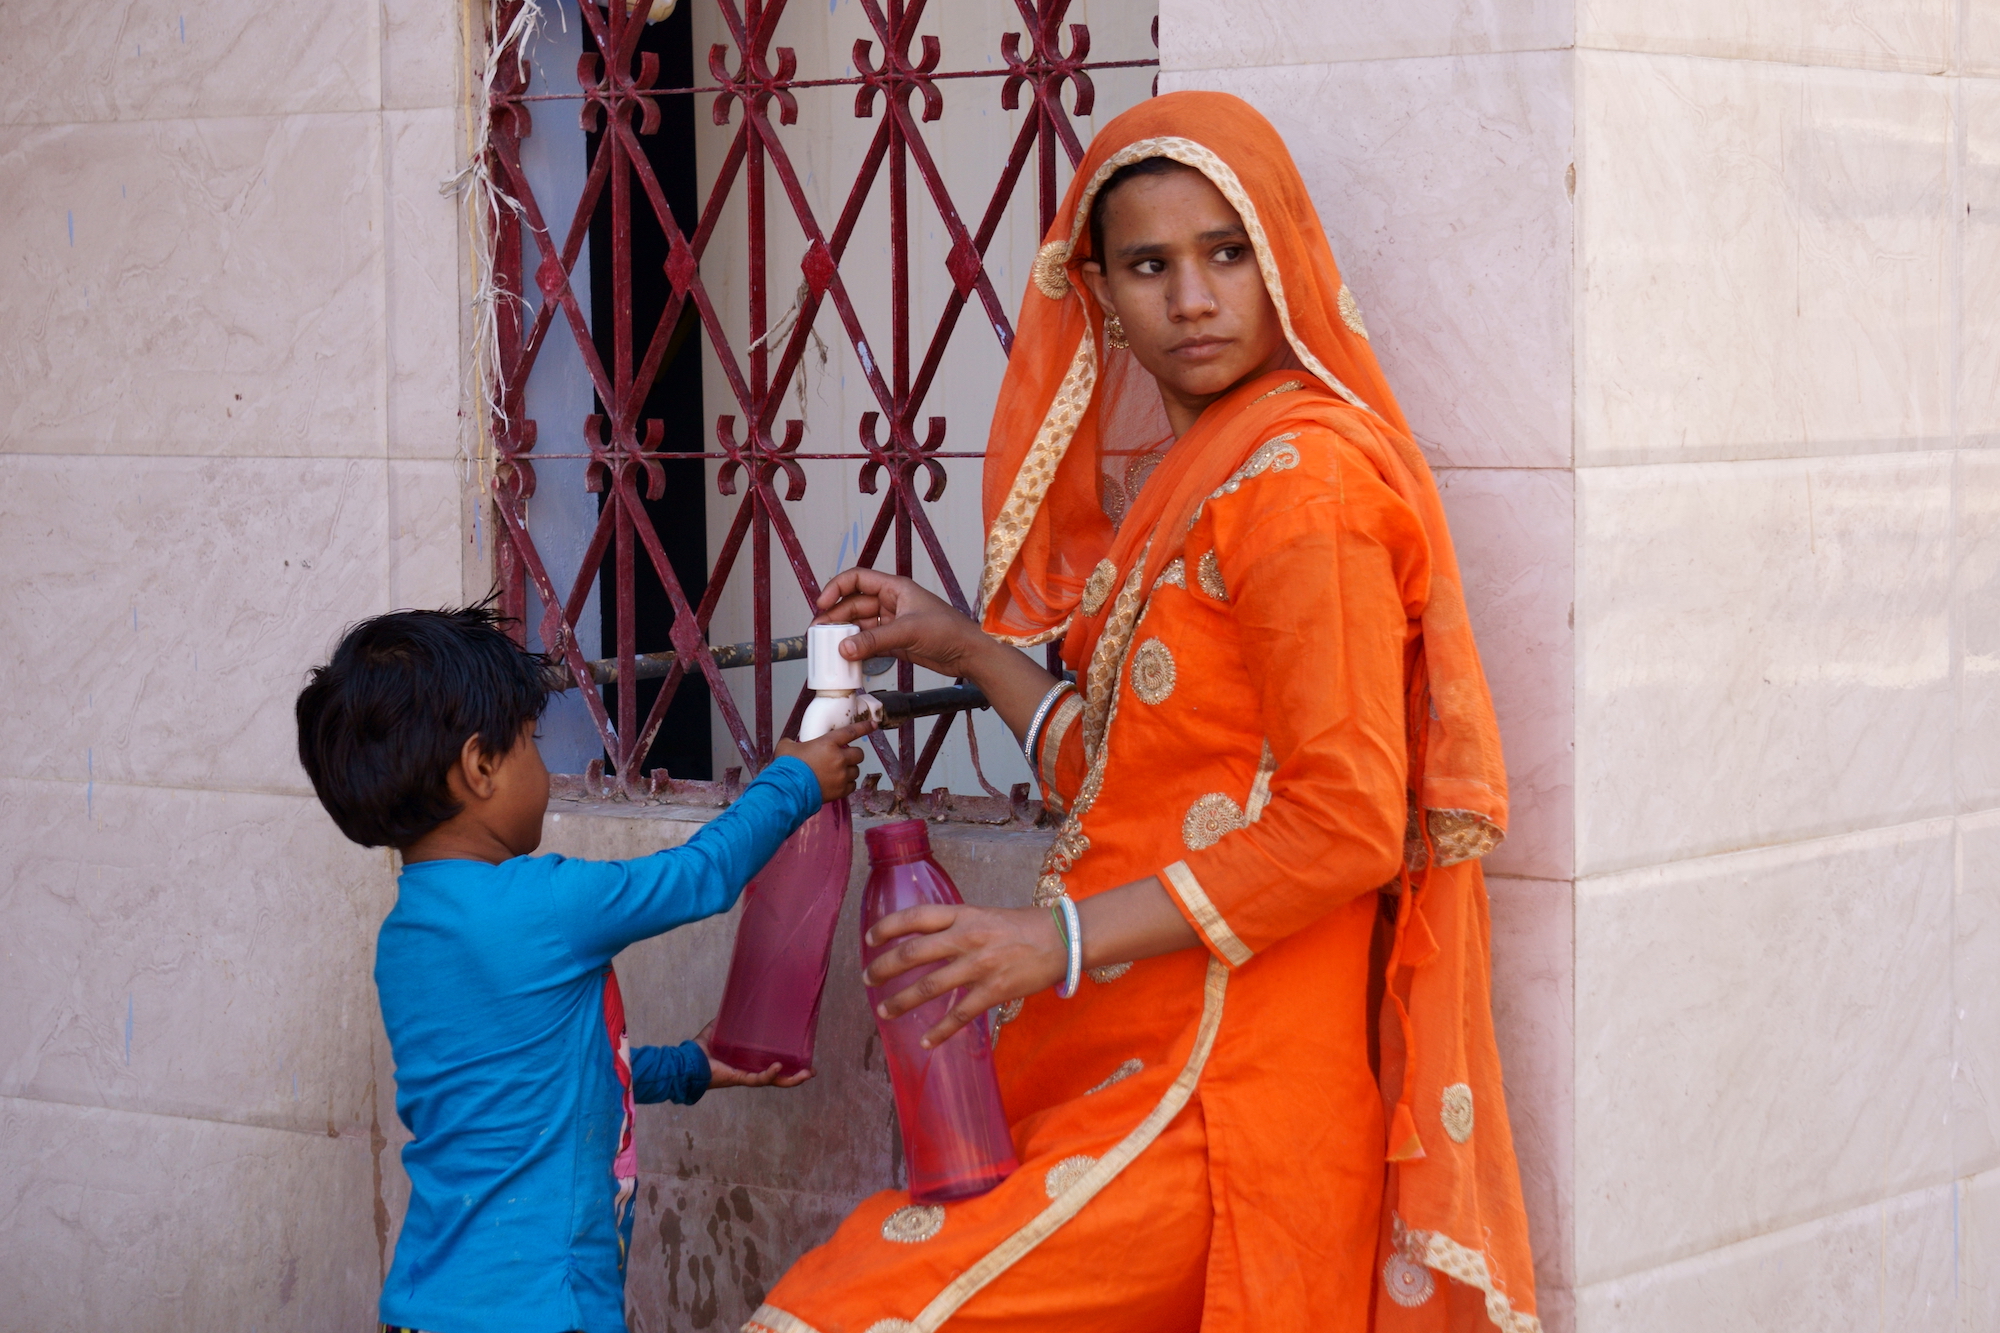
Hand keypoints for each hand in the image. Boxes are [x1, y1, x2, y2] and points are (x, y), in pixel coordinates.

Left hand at [695, 1021, 813, 1089]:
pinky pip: (757, 1079)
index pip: (771, 1067)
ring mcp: (745, 1077)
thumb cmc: (699, 1052)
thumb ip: (723, 1022)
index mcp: (746, 1064)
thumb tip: (729, 1008)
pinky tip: (778, 1067)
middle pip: (778, 1078)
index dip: (787, 1066)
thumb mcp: (716, 1032)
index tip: (803, 1063)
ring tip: (806, 1074)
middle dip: (795, 1077)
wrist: (686, 1063)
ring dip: (791, 1079)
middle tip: (811, 1072)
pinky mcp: (739, 1078)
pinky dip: (768, 1074)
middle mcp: (748, 1072)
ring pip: (773, 1081)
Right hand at [774, 718, 871, 801]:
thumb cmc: (787, 767)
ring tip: (838, 772)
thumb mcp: (786, 747)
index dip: (864, 727)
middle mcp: (839, 758)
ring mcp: (841, 775)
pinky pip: (852, 786)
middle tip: (844, 757)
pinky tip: (837, 784)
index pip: (851, 732)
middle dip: (853, 755)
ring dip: (849, 770)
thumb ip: (792, 742)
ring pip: (856, 771)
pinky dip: (847, 784)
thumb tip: (791, 743)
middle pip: (859, 754)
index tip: (874, 724)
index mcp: (828, 744)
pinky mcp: (840, 791)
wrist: (788, 790)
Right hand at [815, 567, 995, 679]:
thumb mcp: (908, 631)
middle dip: (835, 617)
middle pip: (854, 604)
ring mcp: (892, 623)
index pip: (858, 579)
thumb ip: (874, 640)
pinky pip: (869, 642)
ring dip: (844, 634)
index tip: (822, 604)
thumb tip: (843, 647)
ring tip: (827, 646)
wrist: (968, 653)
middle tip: (818, 633)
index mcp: (895, 588)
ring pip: (860, 625)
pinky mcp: (895, 642)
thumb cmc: (948, 631)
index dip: (836, 588)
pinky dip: (857, 648)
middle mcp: (891, 602)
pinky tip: (846, 657)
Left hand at [862, 903, 1067, 1048]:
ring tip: (884, 1010)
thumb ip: (956, 924)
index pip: (915, 917)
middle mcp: (967, 938)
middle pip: (913, 953)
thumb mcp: (984, 914)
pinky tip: (926, 1041)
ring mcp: (979, 966)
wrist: (1063, 939)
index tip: (870, 938)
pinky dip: (940, 1031)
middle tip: (868, 979)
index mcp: (964, 915)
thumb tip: (924, 938)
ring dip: (901, 1001)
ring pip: (928, 987)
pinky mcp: (993, 991)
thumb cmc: (1023, 926)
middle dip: (884, 968)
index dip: (887, 927)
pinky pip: (958, 1015)